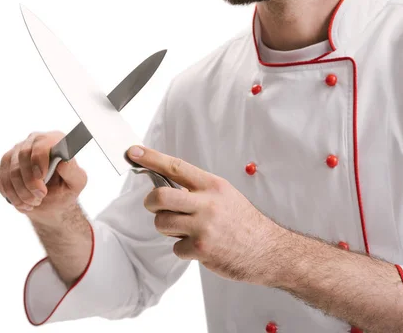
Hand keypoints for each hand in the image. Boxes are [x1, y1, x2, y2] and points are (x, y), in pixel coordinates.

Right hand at [0, 131, 87, 224]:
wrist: (51, 202)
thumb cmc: (66, 188)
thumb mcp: (76, 183)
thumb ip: (73, 171)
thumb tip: (64, 161)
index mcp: (55, 140)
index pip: (43, 143)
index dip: (39, 159)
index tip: (41, 177)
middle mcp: (35, 140)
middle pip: (23, 156)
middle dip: (31, 182)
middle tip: (41, 196)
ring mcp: (18, 150)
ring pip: (12, 171)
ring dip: (22, 192)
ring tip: (34, 203)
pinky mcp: (6, 163)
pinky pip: (3, 180)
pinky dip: (13, 196)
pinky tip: (24, 203)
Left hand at [126, 145, 288, 284]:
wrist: (269, 250)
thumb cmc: (243, 222)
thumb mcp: (224, 194)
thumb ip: (198, 189)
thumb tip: (165, 183)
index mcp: (213, 186)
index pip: (176, 167)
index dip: (152, 158)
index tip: (133, 152)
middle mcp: (207, 203)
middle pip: (160, 196)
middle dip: (151, 202)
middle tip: (155, 206)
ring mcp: (204, 226)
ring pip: (162, 223)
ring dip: (167, 228)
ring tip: (185, 230)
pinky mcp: (201, 248)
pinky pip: (175, 247)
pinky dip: (183, 249)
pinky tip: (199, 247)